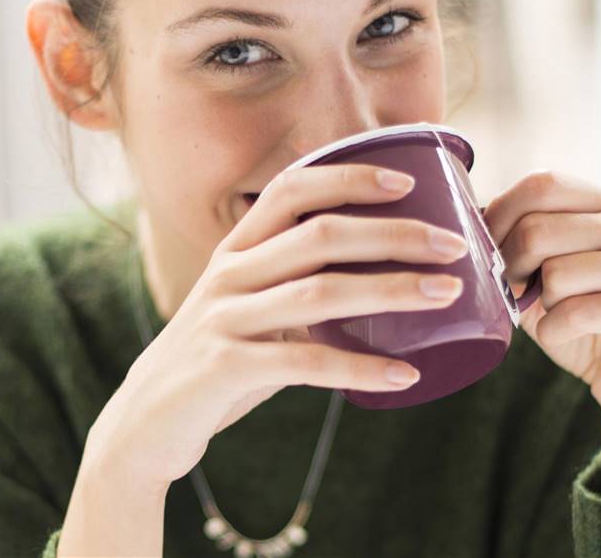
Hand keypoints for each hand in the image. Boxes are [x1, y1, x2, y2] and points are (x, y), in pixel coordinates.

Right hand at [100, 162, 469, 488]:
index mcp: (237, 249)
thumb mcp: (246, 304)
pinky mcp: (224, 367)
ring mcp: (224, 318)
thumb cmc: (218, 355)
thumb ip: (293, 280)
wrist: (147, 421)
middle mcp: (230, 274)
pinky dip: (360, 369)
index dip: (348, 177)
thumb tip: (373, 267)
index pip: (292, 190)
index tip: (406, 181)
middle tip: (454, 244)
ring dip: (392, 291)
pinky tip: (406, 376)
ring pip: (319, 293)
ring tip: (448, 294)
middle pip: (319, 236)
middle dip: (393, 233)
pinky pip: (305, 364)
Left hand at [482, 169, 600, 426]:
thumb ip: (513, 235)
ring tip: (555, 310)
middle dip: (510, 266)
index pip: (542, 185)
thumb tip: (466, 216)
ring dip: (539, 303)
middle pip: (539, 229)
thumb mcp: (537, 268)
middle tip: (514, 289)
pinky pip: (577, 313)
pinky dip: (553, 331)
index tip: (486, 249)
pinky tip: (563, 334)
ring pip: (556, 273)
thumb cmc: (573, 314)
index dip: (500, 216)